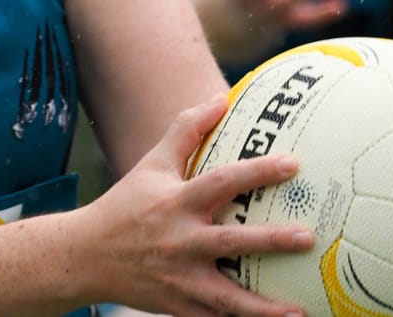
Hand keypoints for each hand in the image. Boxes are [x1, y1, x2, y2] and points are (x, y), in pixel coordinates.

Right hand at [82, 96, 312, 316]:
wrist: (85, 257)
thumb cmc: (126, 205)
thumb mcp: (153, 163)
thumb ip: (186, 130)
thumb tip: (220, 98)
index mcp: (176, 202)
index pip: (222, 182)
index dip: (258, 172)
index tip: (293, 164)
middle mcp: (180, 241)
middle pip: (230, 243)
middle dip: (270, 242)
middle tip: (307, 237)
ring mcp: (179, 279)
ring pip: (227, 297)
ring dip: (264, 308)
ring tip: (300, 310)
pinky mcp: (177, 308)